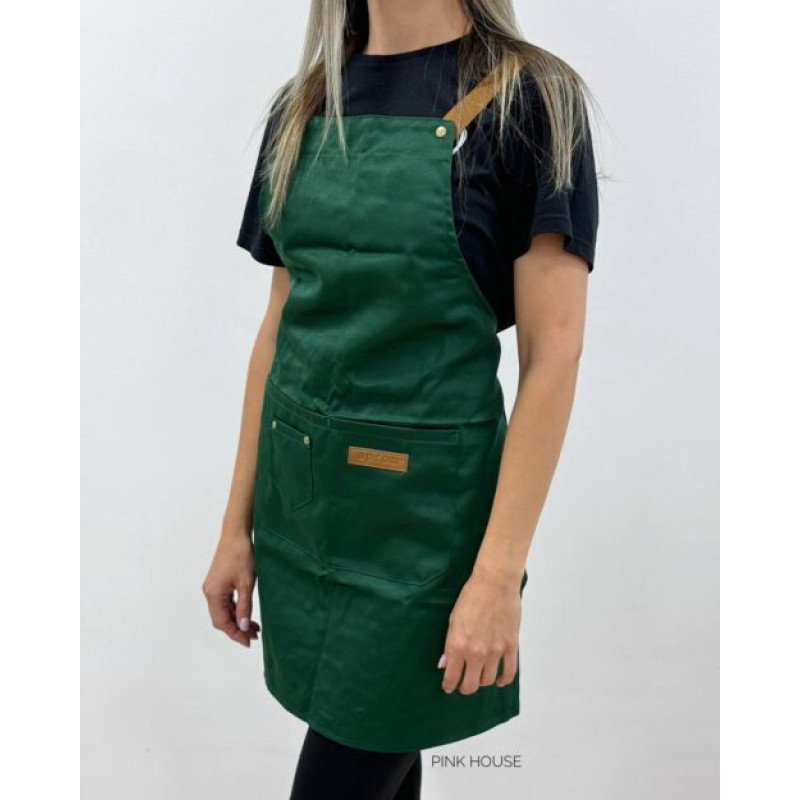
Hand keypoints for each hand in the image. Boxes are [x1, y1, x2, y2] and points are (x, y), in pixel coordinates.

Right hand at [202, 530, 259, 647]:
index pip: (222, 622)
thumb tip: (243, 628)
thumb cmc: (242, 555)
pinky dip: (235, 610)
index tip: (248, 642)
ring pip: (223, 611)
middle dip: (237, 629)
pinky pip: (225, 602)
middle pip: (221, 619)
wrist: (236, 534)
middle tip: (254, 636)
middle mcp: (209, 592)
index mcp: (213, 593)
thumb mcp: (247, 583)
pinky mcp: (218, 583)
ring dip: (237, 620)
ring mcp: (212, 587)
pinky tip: (247, 614)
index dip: (235, 634)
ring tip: (255, 628)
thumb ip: (244, 607)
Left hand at [439, 566, 521, 693]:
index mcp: (458, 645)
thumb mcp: (453, 619)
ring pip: (488, 680)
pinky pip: (509, 672)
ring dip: (482, 682)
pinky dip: (504, 680)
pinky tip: (499, 680)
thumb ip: (448, 644)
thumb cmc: (471, 597)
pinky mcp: (511, 646)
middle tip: (463, 685)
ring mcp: (495, 651)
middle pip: (470, 685)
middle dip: (464, 688)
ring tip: (479, 678)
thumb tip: (444, 663)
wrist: (495, 583)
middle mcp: (476, 653)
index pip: (452, 676)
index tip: (449, 686)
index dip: (449, 685)